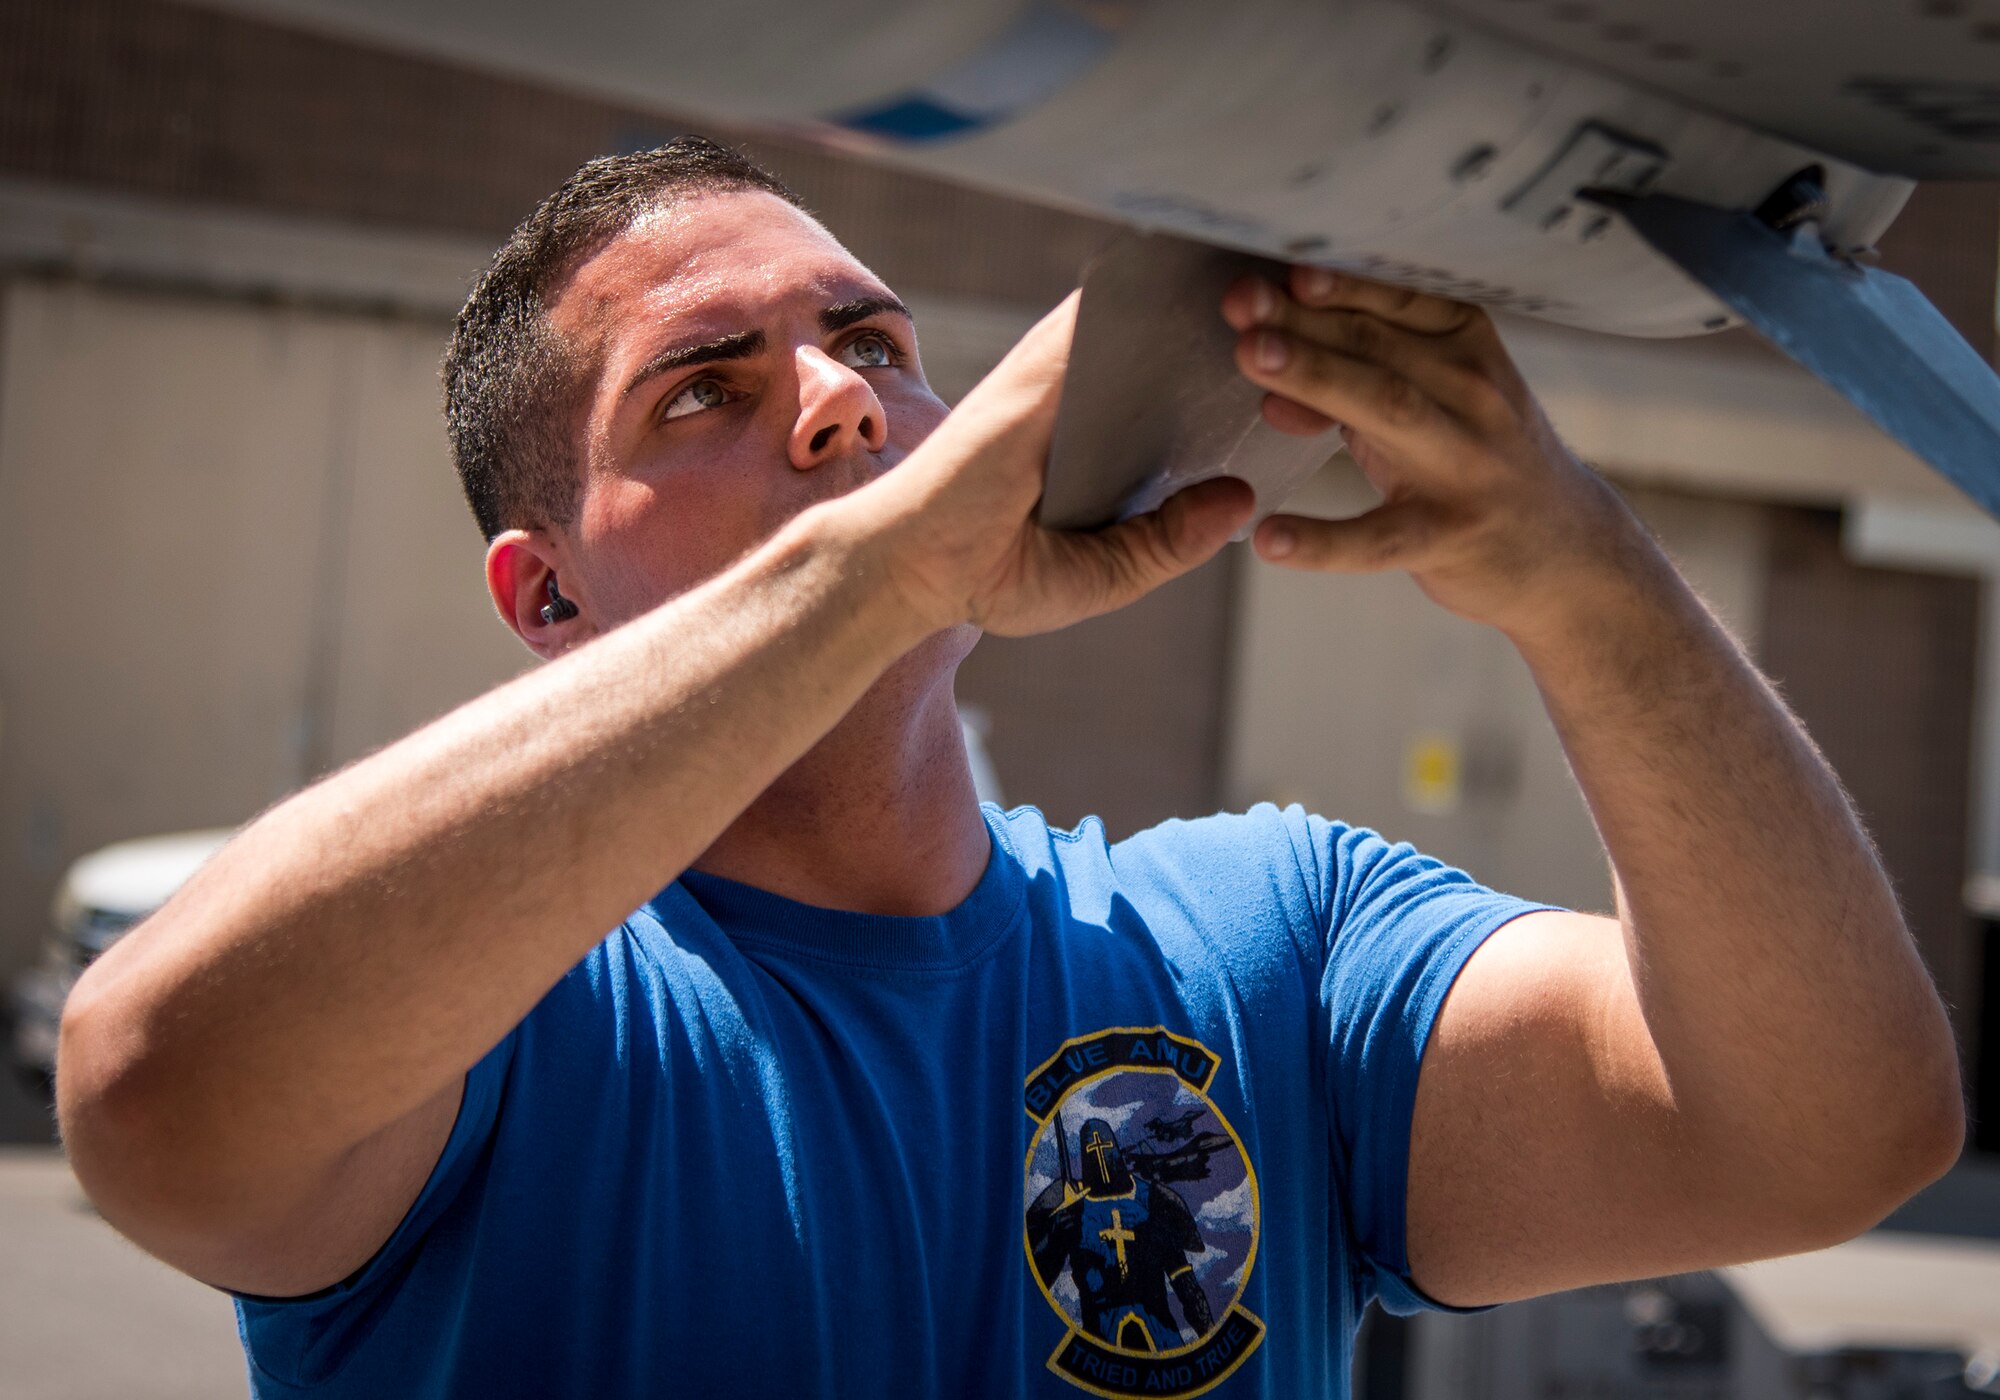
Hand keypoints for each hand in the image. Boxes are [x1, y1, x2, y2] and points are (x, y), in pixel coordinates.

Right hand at [852, 293, 1255, 638]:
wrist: (908, 571)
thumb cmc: (988, 576)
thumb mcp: (1104, 575)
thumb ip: (1167, 541)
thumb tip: (1240, 499)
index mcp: (1096, 449)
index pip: (1171, 399)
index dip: (1227, 377)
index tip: (1294, 360)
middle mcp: (1077, 405)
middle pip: (1163, 352)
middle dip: (1228, 329)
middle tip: (1302, 306)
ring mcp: (1053, 383)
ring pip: (1139, 325)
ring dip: (1197, 301)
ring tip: (1272, 276)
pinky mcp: (1034, 377)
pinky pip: (1097, 326)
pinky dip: (1147, 301)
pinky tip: (1205, 278)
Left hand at [1220, 268, 1643, 641]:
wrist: (1568, 553)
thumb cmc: (1473, 460)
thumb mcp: (1428, 404)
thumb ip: (1350, 380)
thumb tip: (1265, 374)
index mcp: (1465, 344)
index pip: (1394, 300)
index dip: (1336, 281)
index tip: (1280, 265)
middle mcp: (1471, 393)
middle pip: (1375, 346)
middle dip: (1303, 319)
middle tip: (1239, 301)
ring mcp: (1464, 466)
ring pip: (1385, 409)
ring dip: (1316, 376)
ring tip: (1250, 356)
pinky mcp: (1450, 537)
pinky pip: (1379, 537)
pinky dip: (1323, 540)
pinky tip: (1270, 539)